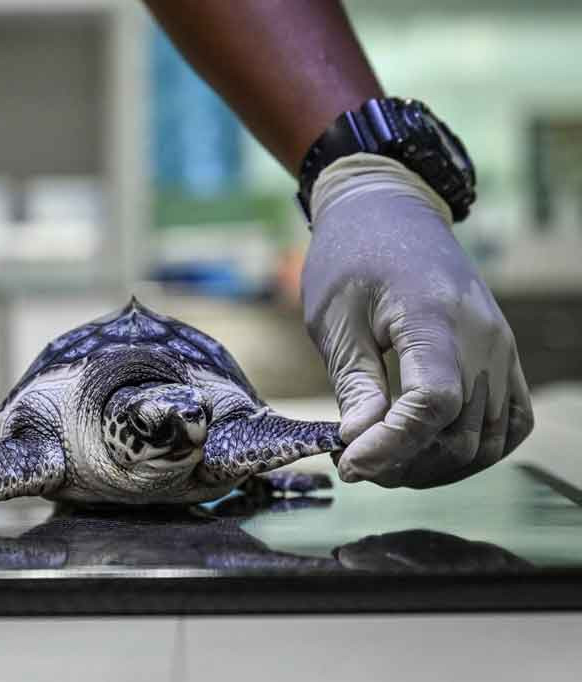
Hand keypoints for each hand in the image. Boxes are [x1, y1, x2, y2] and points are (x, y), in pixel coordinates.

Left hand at [301, 154, 533, 487]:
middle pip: (460, 430)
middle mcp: (482, 336)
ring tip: (387, 462)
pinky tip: (432, 450)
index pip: (432, 404)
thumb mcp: (335, 320)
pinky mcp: (504, 352)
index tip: (351, 463)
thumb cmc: (351, 257)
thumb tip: (360, 442)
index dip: (392, 445)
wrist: (388, 210)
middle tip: (356, 465)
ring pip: (488, 437)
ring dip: (437, 464)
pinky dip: (478, 446)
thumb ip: (354, 383)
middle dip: (405, 463)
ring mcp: (501, 346)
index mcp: (434, 317)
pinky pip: (511, 419)